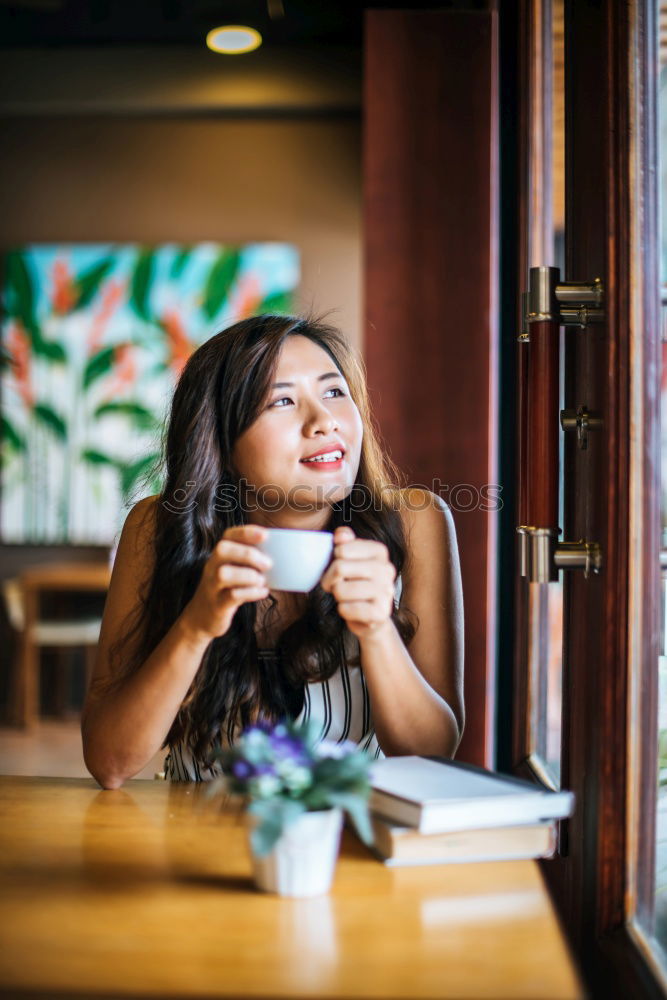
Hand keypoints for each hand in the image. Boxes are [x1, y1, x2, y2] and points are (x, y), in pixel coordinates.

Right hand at [180, 524, 272, 641]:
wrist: (202, 618)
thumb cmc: (227, 590)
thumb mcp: (235, 571)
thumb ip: (250, 562)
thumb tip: (283, 555)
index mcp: (219, 556)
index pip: (228, 535)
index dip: (246, 532)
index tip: (265, 535)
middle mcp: (211, 567)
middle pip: (222, 550)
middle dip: (248, 554)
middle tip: (268, 564)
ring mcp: (212, 586)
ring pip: (223, 574)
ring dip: (248, 576)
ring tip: (262, 581)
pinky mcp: (217, 605)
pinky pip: (231, 596)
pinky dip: (250, 593)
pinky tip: (262, 592)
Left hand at [320, 525, 395, 640]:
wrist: (370, 617)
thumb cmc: (356, 584)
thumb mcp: (349, 560)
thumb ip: (345, 543)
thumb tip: (340, 534)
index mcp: (380, 552)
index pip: (342, 549)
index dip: (332, 561)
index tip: (338, 567)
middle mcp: (387, 569)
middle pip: (340, 567)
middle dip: (330, 580)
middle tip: (336, 585)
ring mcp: (386, 592)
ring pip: (341, 590)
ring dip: (338, 596)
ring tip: (347, 597)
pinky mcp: (380, 613)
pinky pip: (346, 609)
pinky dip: (343, 611)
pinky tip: (353, 610)